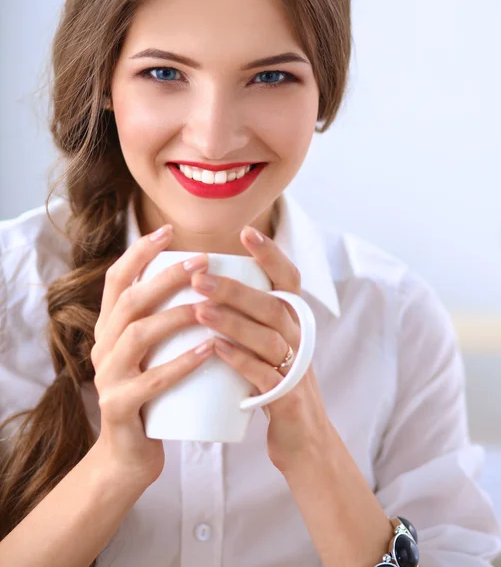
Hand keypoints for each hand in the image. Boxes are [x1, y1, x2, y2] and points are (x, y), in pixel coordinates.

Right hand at [90, 225, 213, 487]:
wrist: (129, 456)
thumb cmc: (152, 396)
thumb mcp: (151, 353)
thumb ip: (163, 322)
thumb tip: (205, 282)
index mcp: (110, 329)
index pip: (116, 281)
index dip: (139, 253)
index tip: (168, 231)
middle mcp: (103, 347)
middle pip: (130, 300)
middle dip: (166, 276)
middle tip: (202, 261)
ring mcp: (108, 377)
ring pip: (139, 334)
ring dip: (176, 315)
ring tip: (210, 304)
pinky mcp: (120, 407)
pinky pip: (152, 380)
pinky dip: (182, 362)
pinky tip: (210, 348)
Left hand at [191, 226, 333, 472]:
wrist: (303, 439)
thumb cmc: (274, 385)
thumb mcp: (269, 346)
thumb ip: (250, 319)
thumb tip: (207, 286)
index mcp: (294, 322)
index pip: (288, 280)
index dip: (271, 255)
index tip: (246, 232)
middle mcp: (300, 339)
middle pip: (272, 305)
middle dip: (235, 289)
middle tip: (198, 277)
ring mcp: (297, 369)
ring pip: (269, 337)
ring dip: (233, 322)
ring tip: (199, 310)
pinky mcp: (289, 398)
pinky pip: (265, 376)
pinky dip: (241, 361)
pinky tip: (216, 350)